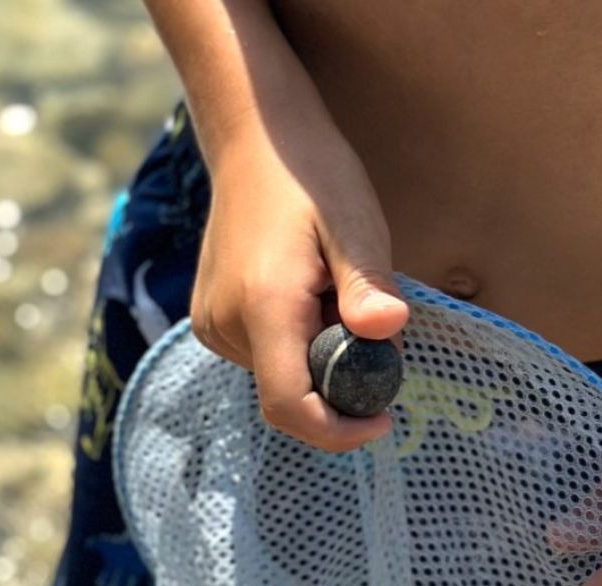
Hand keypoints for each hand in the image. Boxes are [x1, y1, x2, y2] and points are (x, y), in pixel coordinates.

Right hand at [190, 112, 407, 450]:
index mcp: (262, 307)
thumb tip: (386, 328)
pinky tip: (315, 303)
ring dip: (324, 364)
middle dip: (342, 388)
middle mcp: (227, 325)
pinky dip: (302, 350)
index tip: (383, 420)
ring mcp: (215, 325)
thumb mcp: (355, 224)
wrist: (256, 139)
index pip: (290, 407)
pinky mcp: (214, 322)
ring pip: (281, 380)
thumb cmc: (313, 178)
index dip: (338, 431)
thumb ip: (367, 283)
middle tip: (373, 336)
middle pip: (291, 398)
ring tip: (339, 303)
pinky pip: (268, 360)